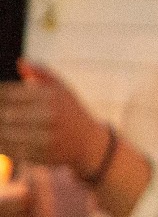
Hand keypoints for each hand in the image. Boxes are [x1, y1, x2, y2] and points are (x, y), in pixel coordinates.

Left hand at [0, 60, 108, 175]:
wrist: (89, 143)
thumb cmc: (70, 111)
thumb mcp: (62, 89)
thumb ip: (41, 73)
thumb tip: (21, 62)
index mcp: (51, 97)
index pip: (8, 93)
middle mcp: (50, 116)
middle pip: (5, 113)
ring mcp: (45, 137)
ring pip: (5, 133)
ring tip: (1, 123)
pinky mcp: (41, 155)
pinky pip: (11, 149)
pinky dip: (2, 144)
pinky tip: (2, 138)